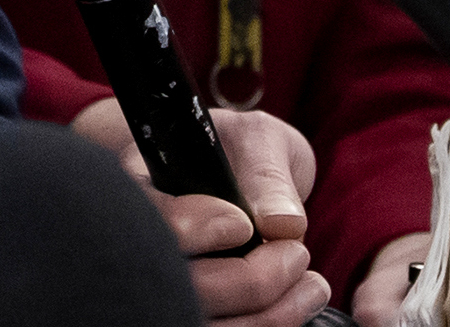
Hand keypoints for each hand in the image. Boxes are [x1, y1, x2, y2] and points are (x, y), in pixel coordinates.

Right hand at [69, 97, 323, 324]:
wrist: (240, 174)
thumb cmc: (241, 150)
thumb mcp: (256, 140)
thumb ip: (266, 173)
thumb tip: (282, 224)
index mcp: (137, 185)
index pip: (148, 220)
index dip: (193, 227)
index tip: (242, 221)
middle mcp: (139, 242)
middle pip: (179, 285)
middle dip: (250, 280)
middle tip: (297, 254)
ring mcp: (165, 285)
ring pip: (203, 320)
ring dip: (269, 314)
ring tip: (311, 283)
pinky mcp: (198, 308)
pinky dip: (267, 326)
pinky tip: (298, 302)